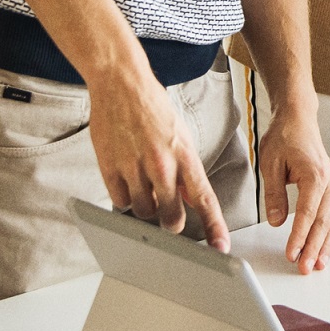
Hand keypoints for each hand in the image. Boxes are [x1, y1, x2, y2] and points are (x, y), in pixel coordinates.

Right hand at [88, 72, 230, 250]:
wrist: (122, 83)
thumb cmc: (153, 107)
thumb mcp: (182, 136)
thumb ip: (187, 170)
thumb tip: (193, 199)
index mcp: (184, 155)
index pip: (205, 199)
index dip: (214, 227)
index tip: (220, 247)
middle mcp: (161, 164)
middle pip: (171, 218)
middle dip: (171, 222)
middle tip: (167, 210)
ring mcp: (134, 167)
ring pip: (144, 213)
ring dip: (146, 207)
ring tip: (144, 184)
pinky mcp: (110, 167)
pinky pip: (120, 201)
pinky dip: (125, 197)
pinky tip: (128, 179)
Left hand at [256, 102, 329, 272]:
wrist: (298, 119)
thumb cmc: (284, 136)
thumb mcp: (270, 163)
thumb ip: (274, 194)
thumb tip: (277, 221)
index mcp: (314, 175)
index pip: (307, 213)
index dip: (299, 236)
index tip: (291, 254)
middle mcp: (328, 182)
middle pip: (322, 222)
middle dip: (313, 247)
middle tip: (304, 267)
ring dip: (323, 245)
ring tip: (317, 265)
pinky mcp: (328, 189)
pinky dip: (327, 234)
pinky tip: (322, 249)